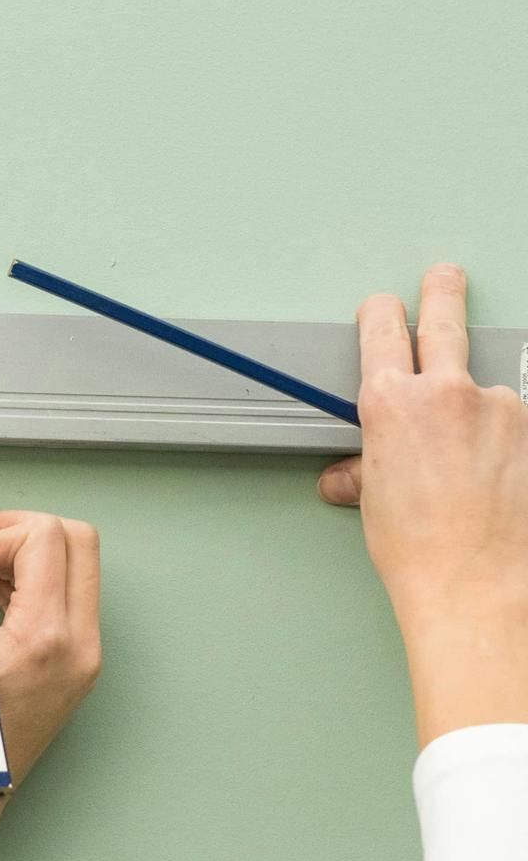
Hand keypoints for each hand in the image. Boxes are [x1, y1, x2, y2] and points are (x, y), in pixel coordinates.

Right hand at [0, 510, 101, 811]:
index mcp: (47, 639)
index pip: (45, 539)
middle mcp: (80, 648)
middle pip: (76, 543)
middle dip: (18, 531)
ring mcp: (82, 661)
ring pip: (73, 570)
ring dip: (21, 556)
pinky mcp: (71, 670)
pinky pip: (63, 602)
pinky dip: (26, 584)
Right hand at [317, 264, 527, 741]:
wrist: (479, 584)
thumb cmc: (421, 552)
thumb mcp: (375, 505)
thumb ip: (366, 473)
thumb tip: (350, 477)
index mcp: (392, 404)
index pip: (384, 332)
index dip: (382, 316)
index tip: (385, 308)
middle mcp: (449, 392)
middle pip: (445, 319)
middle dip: (442, 292)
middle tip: (445, 276)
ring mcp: (503, 405)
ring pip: (489, 389)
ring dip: (482, 412)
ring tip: (472, 465)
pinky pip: (518, 422)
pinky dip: (511, 442)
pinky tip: (501, 478)